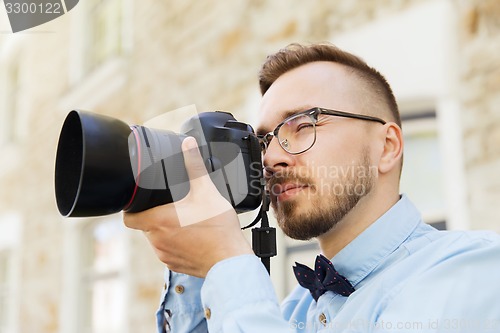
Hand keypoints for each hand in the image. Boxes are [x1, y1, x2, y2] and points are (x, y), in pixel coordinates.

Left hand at [123, 137, 252, 276]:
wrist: (230, 260)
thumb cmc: (218, 229)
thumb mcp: (206, 191)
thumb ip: (194, 166)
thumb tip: (188, 145)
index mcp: (158, 221)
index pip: (128, 217)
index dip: (132, 208)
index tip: (142, 201)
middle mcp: (156, 241)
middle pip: (145, 225)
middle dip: (155, 215)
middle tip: (173, 206)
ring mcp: (165, 255)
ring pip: (156, 238)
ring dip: (166, 229)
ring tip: (185, 220)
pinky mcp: (175, 265)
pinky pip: (168, 251)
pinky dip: (176, 243)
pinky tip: (192, 236)